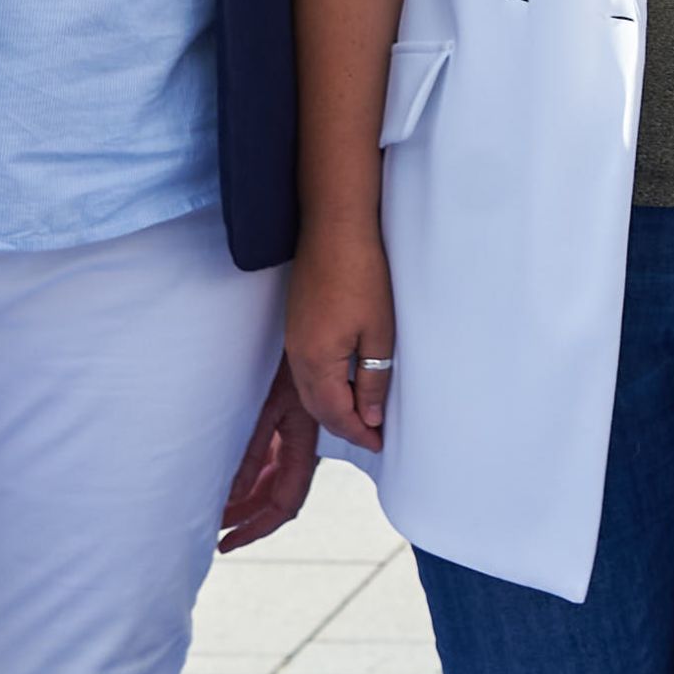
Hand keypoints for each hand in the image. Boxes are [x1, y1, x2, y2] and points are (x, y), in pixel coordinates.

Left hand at [216, 369, 318, 550]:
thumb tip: (232, 496)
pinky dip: (249, 475)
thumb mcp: (265, 407)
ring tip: (215, 509)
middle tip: (213, 531)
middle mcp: (301, 444)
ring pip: (273, 479)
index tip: (226, 543)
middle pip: (277, 495)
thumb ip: (251, 452)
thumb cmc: (286, 359)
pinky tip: (229, 476)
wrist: (307, 320)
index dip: (257, 528)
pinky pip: (269, 459)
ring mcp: (293, 433)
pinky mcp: (284, 419)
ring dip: (247, 498)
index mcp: (302, 445)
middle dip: (247, 517)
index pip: (285, 503)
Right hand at [284, 224, 396, 452]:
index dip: (359, 432)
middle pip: (318, 407)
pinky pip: (307, 370)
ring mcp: (294, 340)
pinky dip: (325, 386)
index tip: (380, 443)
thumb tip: (371, 416)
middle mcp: (298, 356)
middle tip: (373, 434)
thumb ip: (374, 378)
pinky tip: (345, 381)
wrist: (334, 229)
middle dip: (344, 425)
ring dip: (334, 407)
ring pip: (310, 391)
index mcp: (318, 362)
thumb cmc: (362, 275)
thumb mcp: (380, 332)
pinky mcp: (296, 325)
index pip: (336, 414)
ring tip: (362, 413)